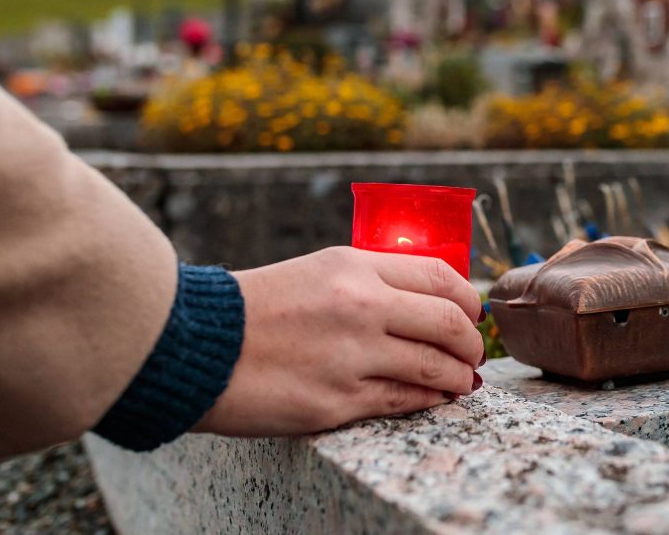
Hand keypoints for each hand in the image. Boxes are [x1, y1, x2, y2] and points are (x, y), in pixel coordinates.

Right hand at [195, 246, 484, 436]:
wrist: (195, 347)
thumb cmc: (257, 309)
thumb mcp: (319, 271)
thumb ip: (373, 280)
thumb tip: (431, 300)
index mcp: (355, 266)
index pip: (440, 276)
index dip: (468, 299)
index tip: (472, 314)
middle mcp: (361, 306)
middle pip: (450, 322)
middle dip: (472, 342)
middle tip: (473, 352)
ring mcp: (352, 355)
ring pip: (436, 366)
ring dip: (459, 376)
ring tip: (463, 380)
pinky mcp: (337, 401)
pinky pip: (405, 400)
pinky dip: (430, 399)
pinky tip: (434, 397)